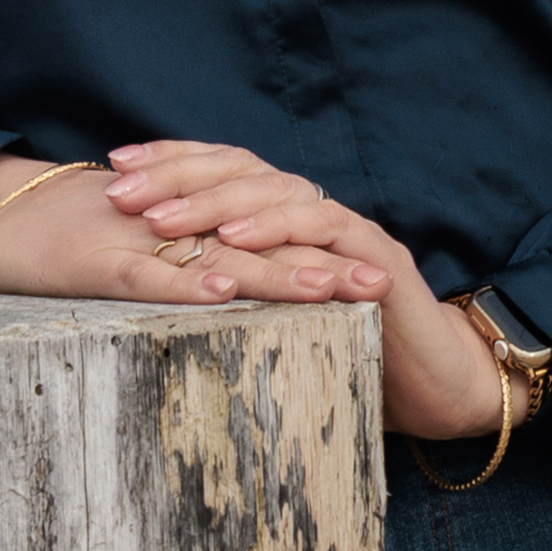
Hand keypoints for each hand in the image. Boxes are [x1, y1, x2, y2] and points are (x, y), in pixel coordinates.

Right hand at [0, 145, 368, 310]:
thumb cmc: (51, 242)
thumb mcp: (123, 258)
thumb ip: (175, 272)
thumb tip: (230, 298)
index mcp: (181, 229)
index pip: (261, 239)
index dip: (317, 254)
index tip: (373, 278)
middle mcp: (170, 229)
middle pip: (257, 244)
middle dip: (321, 263)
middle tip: (381, 283)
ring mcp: (136, 243)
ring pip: (216, 255)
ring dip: (275, 270)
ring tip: (330, 287)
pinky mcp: (97, 263)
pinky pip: (149, 274)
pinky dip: (188, 282)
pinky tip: (228, 292)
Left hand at [88, 143, 523, 444]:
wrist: (436, 388)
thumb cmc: (349, 358)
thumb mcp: (272, 319)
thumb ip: (231, 292)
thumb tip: (154, 285)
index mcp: (289, 220)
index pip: (226, 169)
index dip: (172, 162)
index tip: (114, 166)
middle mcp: (316, 214)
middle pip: (243, 170)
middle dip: (177, 175)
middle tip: (120, 188)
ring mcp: (347, 232)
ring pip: (277, 192)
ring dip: (215, 201)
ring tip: (161, 216)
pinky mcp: (376, 259)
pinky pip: (323, 228)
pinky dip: (277, 228)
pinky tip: (234, 238)